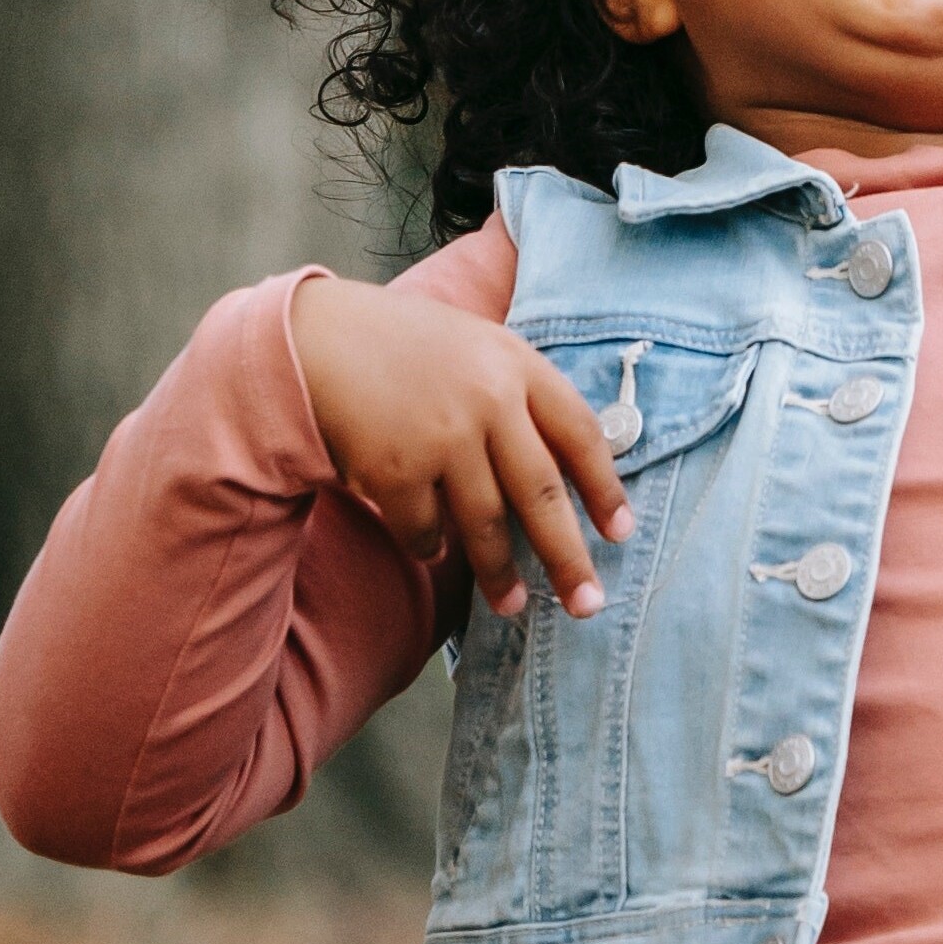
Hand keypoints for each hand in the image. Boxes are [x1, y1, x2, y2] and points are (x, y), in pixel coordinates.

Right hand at [288, 273, 633, 622]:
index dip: (605, 488)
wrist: (321, 338)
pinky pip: (426, 531)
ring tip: (515, 604)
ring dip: (501, 573)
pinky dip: (432, 547)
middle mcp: (489, 400)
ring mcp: (443, 436)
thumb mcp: (480, 346)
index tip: (620, 534)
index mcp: (518, 364)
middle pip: (542, 494)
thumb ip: (520, 393)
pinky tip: (435, 552)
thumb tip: (565, 462)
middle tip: (588, 603)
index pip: (580, 434)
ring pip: (486, 524)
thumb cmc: (408, 344)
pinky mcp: (396, 470)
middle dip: (568, 556)